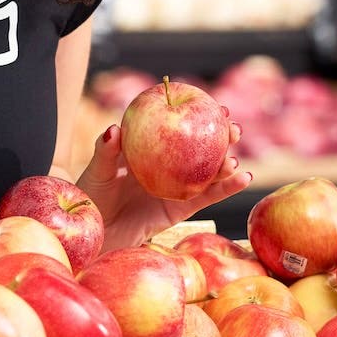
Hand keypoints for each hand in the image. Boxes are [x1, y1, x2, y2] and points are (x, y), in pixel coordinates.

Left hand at [77, 121, 253, 253]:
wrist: (95, 231)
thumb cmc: (92, 197)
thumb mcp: (97, 171)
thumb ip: (105, 151)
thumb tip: (115, 129)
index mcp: (151, 149)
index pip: (178, 127)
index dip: (198, 116)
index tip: (216, 106)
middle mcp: (168, 165)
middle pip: (200, 147)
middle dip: (221, 137)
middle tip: (234, 129)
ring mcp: (176, 186)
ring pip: (208, 172)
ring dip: (226, 164)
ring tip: (234, 160)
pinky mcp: (180, 209)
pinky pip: (207, 197)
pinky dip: (227, 189)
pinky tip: (243, 178)